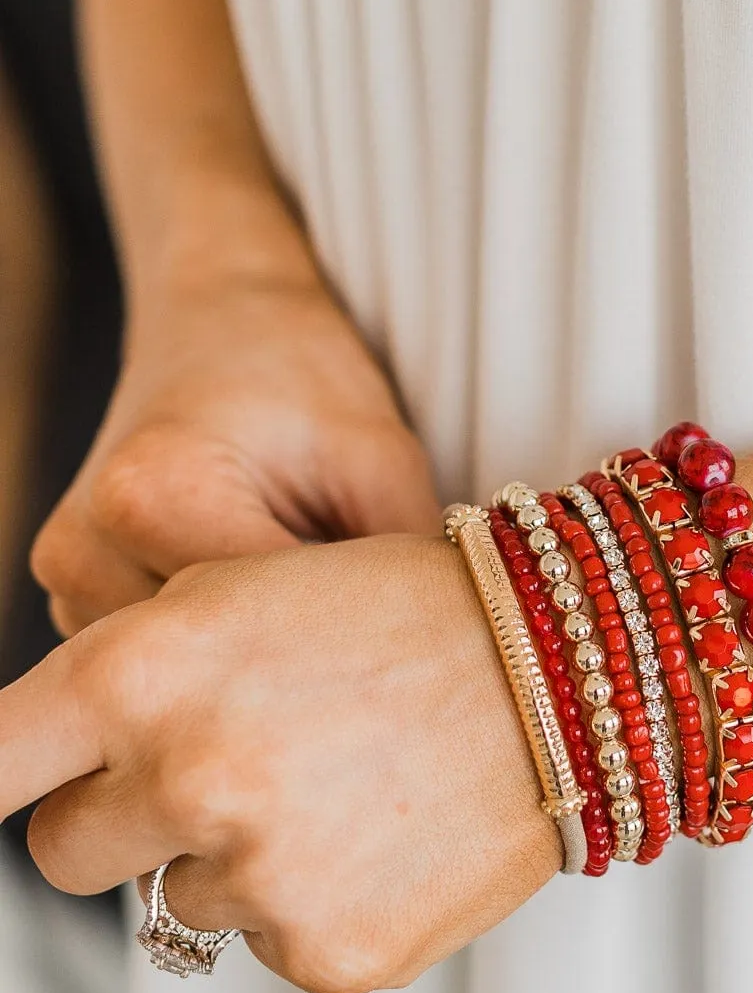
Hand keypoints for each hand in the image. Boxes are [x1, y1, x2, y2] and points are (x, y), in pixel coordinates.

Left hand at [2, 537, 561, 992]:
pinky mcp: (327, 954)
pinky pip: (273, 945)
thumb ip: (119, 681)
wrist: (564, 675)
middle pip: (66, 853)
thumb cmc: (394, 611)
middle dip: (120, 821)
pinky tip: (384, 838)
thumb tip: (41, 771)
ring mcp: (258, 879)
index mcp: (139, 674)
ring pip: (182, 902)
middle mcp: (184, 782)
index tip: (6, 788)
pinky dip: (315, 905)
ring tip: (340, 785)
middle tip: (213, 774)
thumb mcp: (234, 597)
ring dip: (235, 859)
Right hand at [32, 275, 441, 635]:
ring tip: (321, 616)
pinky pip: (163, 661)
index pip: (271, 631)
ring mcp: (67, 582)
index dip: (353, 646)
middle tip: (380, 648)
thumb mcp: (379, 458)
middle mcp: (87, 548)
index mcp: (156, 498)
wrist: (220, 318)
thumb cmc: (304, 374)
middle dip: (309, 661)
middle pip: (222, 662)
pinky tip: (271, 617)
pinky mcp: (71, 596)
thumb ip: (401, 567)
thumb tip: (445, 660)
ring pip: (192, 675)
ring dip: (260, 662)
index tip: (411, 650)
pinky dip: (221, 649)